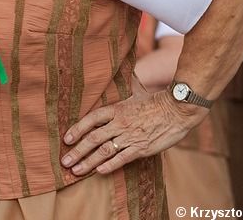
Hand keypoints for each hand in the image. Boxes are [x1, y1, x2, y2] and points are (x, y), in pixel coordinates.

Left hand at [60, 90, 202, 175]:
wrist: (178, 109)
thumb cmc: (156, 100)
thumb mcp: (135, 91)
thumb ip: (122, 87)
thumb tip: (117, 71)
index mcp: (116, 109)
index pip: (90, 119)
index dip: (77, 129)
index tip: (66, 139)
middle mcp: (119, 123)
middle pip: (93, 138)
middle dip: (77, 151)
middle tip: (64, 161)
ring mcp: (130, 136)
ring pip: (104, 151)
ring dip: (88, 162)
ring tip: (76, 170)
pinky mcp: (142, 148)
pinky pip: (122, 158)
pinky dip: (109, 166)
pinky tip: (99, 172)